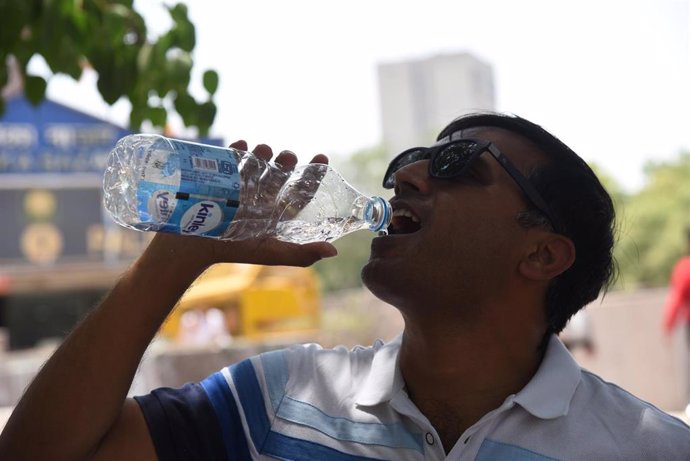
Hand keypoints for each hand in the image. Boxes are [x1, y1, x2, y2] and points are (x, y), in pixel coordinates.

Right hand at [145, 141, 337, 270]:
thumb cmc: (233, 251)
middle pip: (278, 173)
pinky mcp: (219, 177)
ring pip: (256, 162)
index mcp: (275, 212)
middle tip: (287, 156)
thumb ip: (301, 253)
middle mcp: (260, 196)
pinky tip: (241, 145)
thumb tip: (333, 251)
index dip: (313, 175)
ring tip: (264, 149)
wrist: (192, 248)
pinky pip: (229, 157)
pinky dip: (236, 149)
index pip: (299, 192)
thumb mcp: (270, 252)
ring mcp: (239, 185)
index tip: (322, 157)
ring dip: (262, 153)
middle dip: (285, 161)